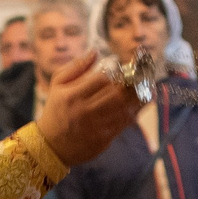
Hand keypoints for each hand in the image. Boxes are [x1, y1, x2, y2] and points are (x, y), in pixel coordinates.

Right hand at [33, 47, 146, 165]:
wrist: (51, 146)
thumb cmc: (55, 111)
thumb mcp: (57, 85)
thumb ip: (76, 68)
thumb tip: (95, 52)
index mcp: (73, 96)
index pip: (101, 79)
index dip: (116, 72)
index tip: (123, 68)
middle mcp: (85, 111)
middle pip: (116, 95)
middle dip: (131, 84)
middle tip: (140, 76)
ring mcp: (95, 127)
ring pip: (124, 110)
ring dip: (137, 98)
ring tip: (145, 88)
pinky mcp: (103, 139)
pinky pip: (124, 124)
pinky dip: (134, 112)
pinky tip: (138, 104)